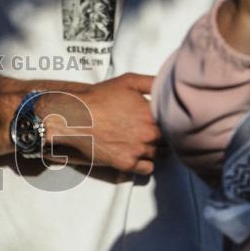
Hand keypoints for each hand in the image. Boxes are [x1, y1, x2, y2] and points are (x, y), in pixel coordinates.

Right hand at [40, 73, 160, 175]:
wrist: (75, 118)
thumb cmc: (99, 98)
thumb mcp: (128, 81)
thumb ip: (152, 82)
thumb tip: (169, 87)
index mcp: (152, 113)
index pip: (174, 120)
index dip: (168, 119)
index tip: (159, 118)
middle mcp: (148, 134)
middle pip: (169, 139)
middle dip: (163, 134)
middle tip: (150, 129)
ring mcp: (138, 151)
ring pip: (161, 154)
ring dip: (155, 148)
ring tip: (143, 140)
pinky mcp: (127, 164)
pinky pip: (148, 169)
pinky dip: (146, 163)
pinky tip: (138, 153)